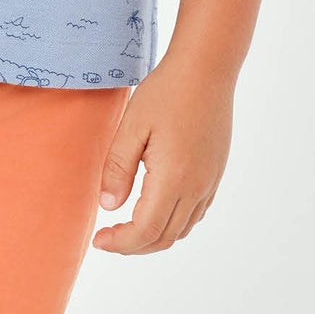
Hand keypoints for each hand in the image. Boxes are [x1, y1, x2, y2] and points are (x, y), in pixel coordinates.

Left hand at [92, 53, 232, 253]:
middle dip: (133, 245)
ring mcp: (210, 181)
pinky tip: (156, 208)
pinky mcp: (216, 172)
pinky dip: (173, 222)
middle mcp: (197, 187)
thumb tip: (108, 207)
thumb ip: (118, 168)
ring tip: (128, 226)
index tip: (98, 238)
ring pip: (182, 229)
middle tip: (108, 237)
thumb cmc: (166, 92)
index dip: (120, 243)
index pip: (145, 232)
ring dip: (154, 237)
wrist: (206, 69)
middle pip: (164, 238)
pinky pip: (196, 213)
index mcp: (173, 179)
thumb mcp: (132, 126)